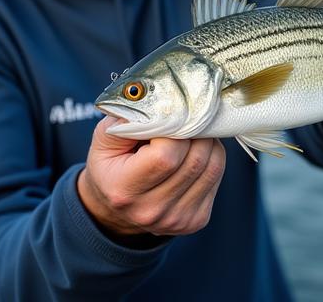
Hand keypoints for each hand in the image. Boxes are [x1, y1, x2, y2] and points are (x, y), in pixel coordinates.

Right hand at [77, 117, 225, 242]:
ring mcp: (176, 219)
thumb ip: (127, 119)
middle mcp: (151, 210)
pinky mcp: (195, 220)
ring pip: (212, 167)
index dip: (173, 130)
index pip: (166, 155)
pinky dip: (212, 157)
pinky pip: (216, 177)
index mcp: (124, 190)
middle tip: (186, 119)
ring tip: (192, 133)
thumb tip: (160, 101)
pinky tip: (196, 151)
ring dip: (207, 142)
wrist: (115, 207)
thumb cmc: (111, 166)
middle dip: (195, 132)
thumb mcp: (105, 139)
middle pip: (194, 160)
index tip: (167, 119)